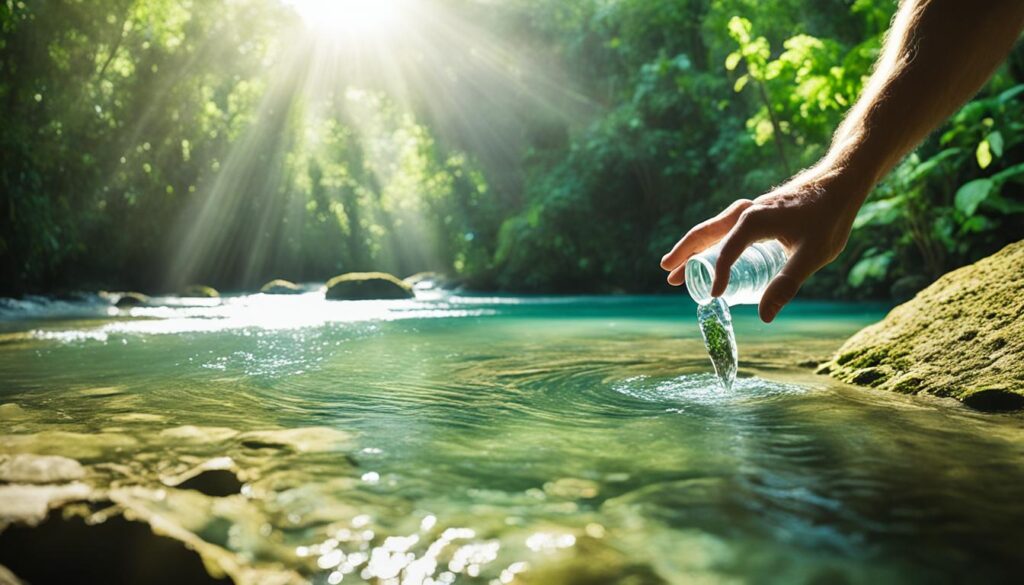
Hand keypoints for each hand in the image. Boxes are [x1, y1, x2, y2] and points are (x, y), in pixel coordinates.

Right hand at [659, 166, 867, 321]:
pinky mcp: (758, 211)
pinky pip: (725, 229)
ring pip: (713, 230)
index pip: (725, 252)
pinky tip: (713, 255)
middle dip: (684, 253)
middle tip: (666, 272)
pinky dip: (710, 243)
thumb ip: (786, 284)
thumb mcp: (812, 255)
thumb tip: (764, 317)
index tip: (712, 297)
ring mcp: (751, 209)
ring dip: (694, 248)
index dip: (717, 277)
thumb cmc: (829, 216)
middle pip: (705, 233)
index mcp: (753, 220)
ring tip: (677, 268)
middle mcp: (746, 212)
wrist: (841, 180)